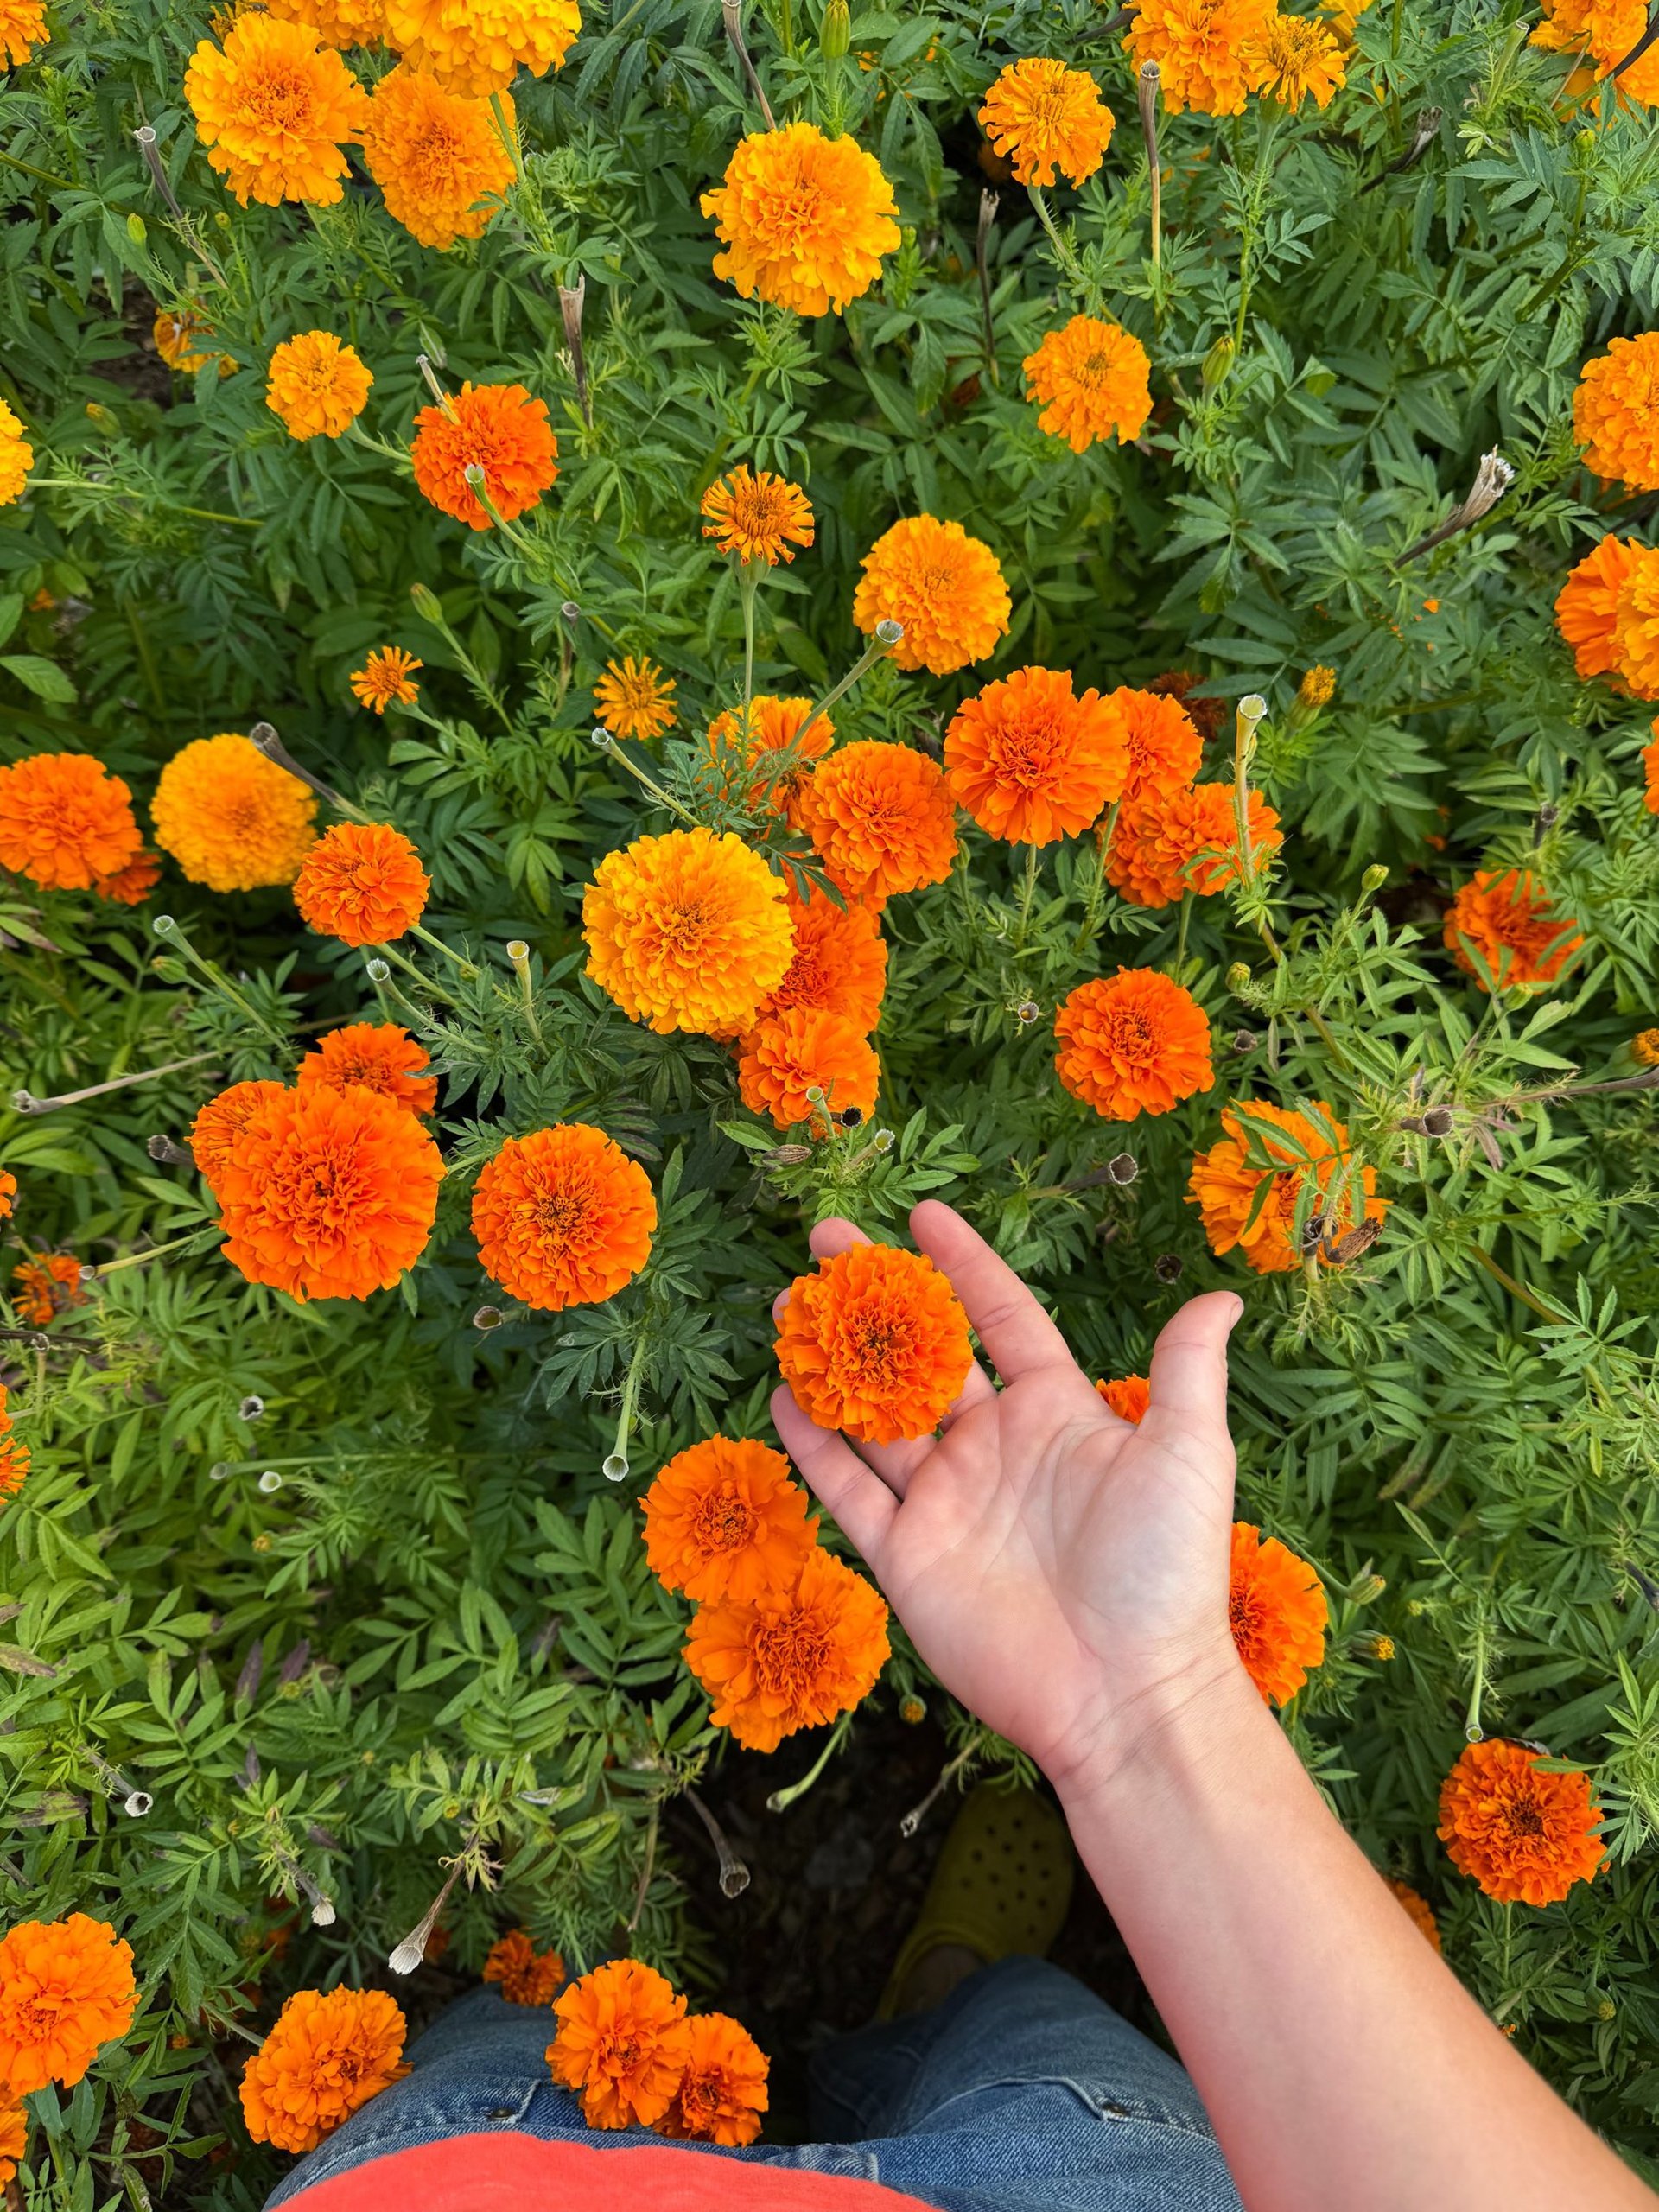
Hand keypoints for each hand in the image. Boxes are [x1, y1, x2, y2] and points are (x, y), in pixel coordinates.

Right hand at [770, 1199, 1252, 1798]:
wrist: (1126, 1693)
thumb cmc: (1167, 1572)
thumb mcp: (1187, 1455)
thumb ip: (1187, 1371)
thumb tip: (1222, 1294)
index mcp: (1056, 1414)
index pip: (1000, 1318)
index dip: (964, 1267)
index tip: (923, 1217)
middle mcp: (994, 1449)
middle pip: (921, 1355)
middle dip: (873, 1297)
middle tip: (826, 1241)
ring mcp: (946, 1502)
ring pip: (873, 1415)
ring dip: (830, 1358)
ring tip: (785, 1303)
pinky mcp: (907, 1559)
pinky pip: (850, 1491)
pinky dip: (814, 1445)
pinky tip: (784, 1395)